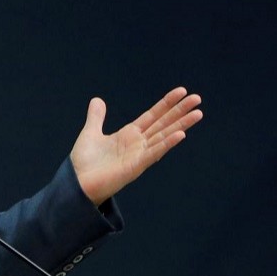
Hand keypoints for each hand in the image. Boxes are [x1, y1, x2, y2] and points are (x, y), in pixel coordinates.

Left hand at [69, 87, 202, 205]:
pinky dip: (167, 144)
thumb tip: (97, 99)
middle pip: (163, 123)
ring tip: (198, 113)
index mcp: (129, 135)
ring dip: (181, 125)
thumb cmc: (84, 163)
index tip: (181, 91)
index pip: (153, 115)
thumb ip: (96, 117)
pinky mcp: (136, 167)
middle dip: (179, 111)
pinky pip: (154, 153)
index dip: (166, 103)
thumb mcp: (90, 133)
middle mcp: (138, 144)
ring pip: (164, 136)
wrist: (78, 184)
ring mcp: (139, 155)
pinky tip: (181, 135)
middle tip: (197, 98)